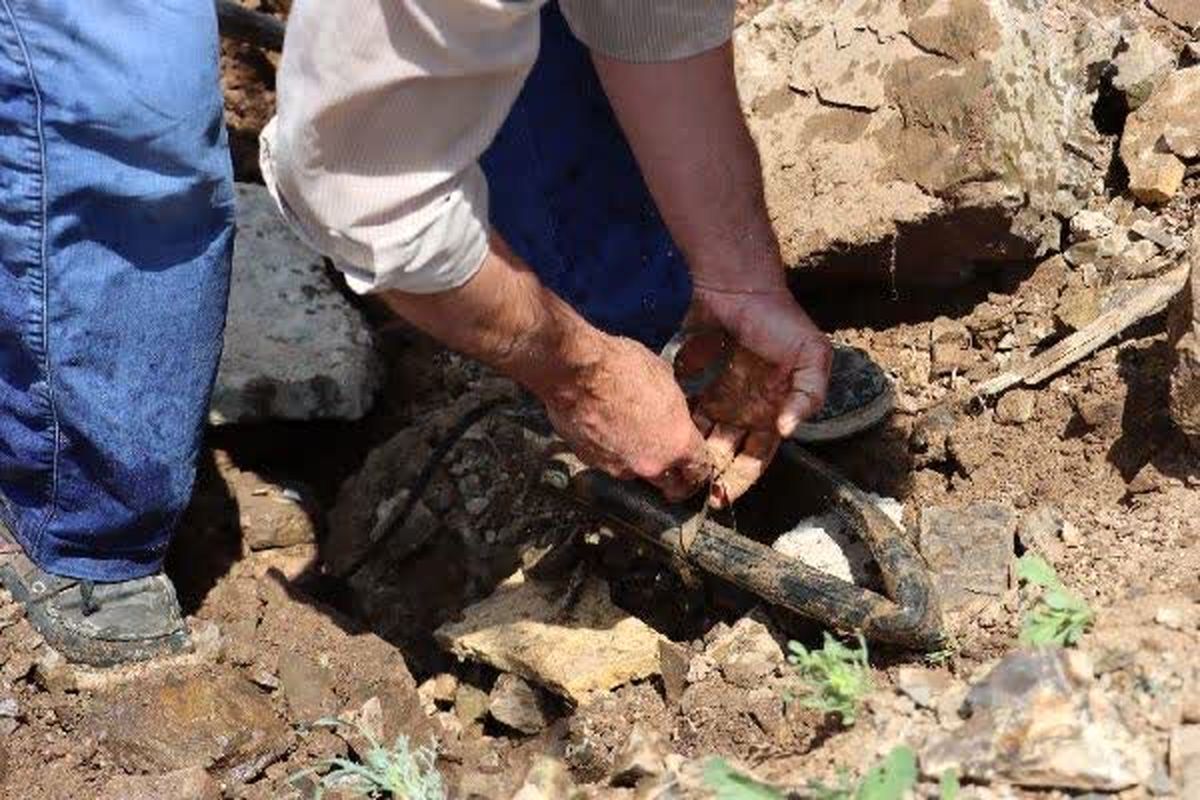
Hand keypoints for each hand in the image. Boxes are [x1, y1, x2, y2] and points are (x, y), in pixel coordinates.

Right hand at [540, 332, 712, 500]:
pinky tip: (604, 429)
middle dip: (673, 478)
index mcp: (677, 442)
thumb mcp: (663, 376)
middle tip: (671, 467)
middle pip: (671, 484)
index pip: (699, 469)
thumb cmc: (620, 368)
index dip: (699, 466)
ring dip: (637, 460)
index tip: (695, 463)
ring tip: (630, 436)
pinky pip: (607, 462)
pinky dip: (609, 452)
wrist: (575, 373)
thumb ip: (672, 402)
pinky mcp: (590, 462)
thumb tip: (669, 403)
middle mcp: (650, 463)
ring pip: (636, 473)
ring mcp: (618, 467)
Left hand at [685, 287, 831, 507]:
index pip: (755, 459)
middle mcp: (744, 409)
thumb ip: (808, 394)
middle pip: (723, 454)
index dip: (739, 480)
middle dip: (708, 475)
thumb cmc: (780, 322)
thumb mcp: (811, 356)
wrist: (741, 286)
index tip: (719, 499)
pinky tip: (660, 434)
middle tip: (686, 492)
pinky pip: (683, 408)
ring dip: (689, 452)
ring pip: (701, 436)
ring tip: (670, 469)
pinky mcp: (694, 378)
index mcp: (772, 411)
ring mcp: (718, 394)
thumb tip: (787, 430)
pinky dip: (674, 422)